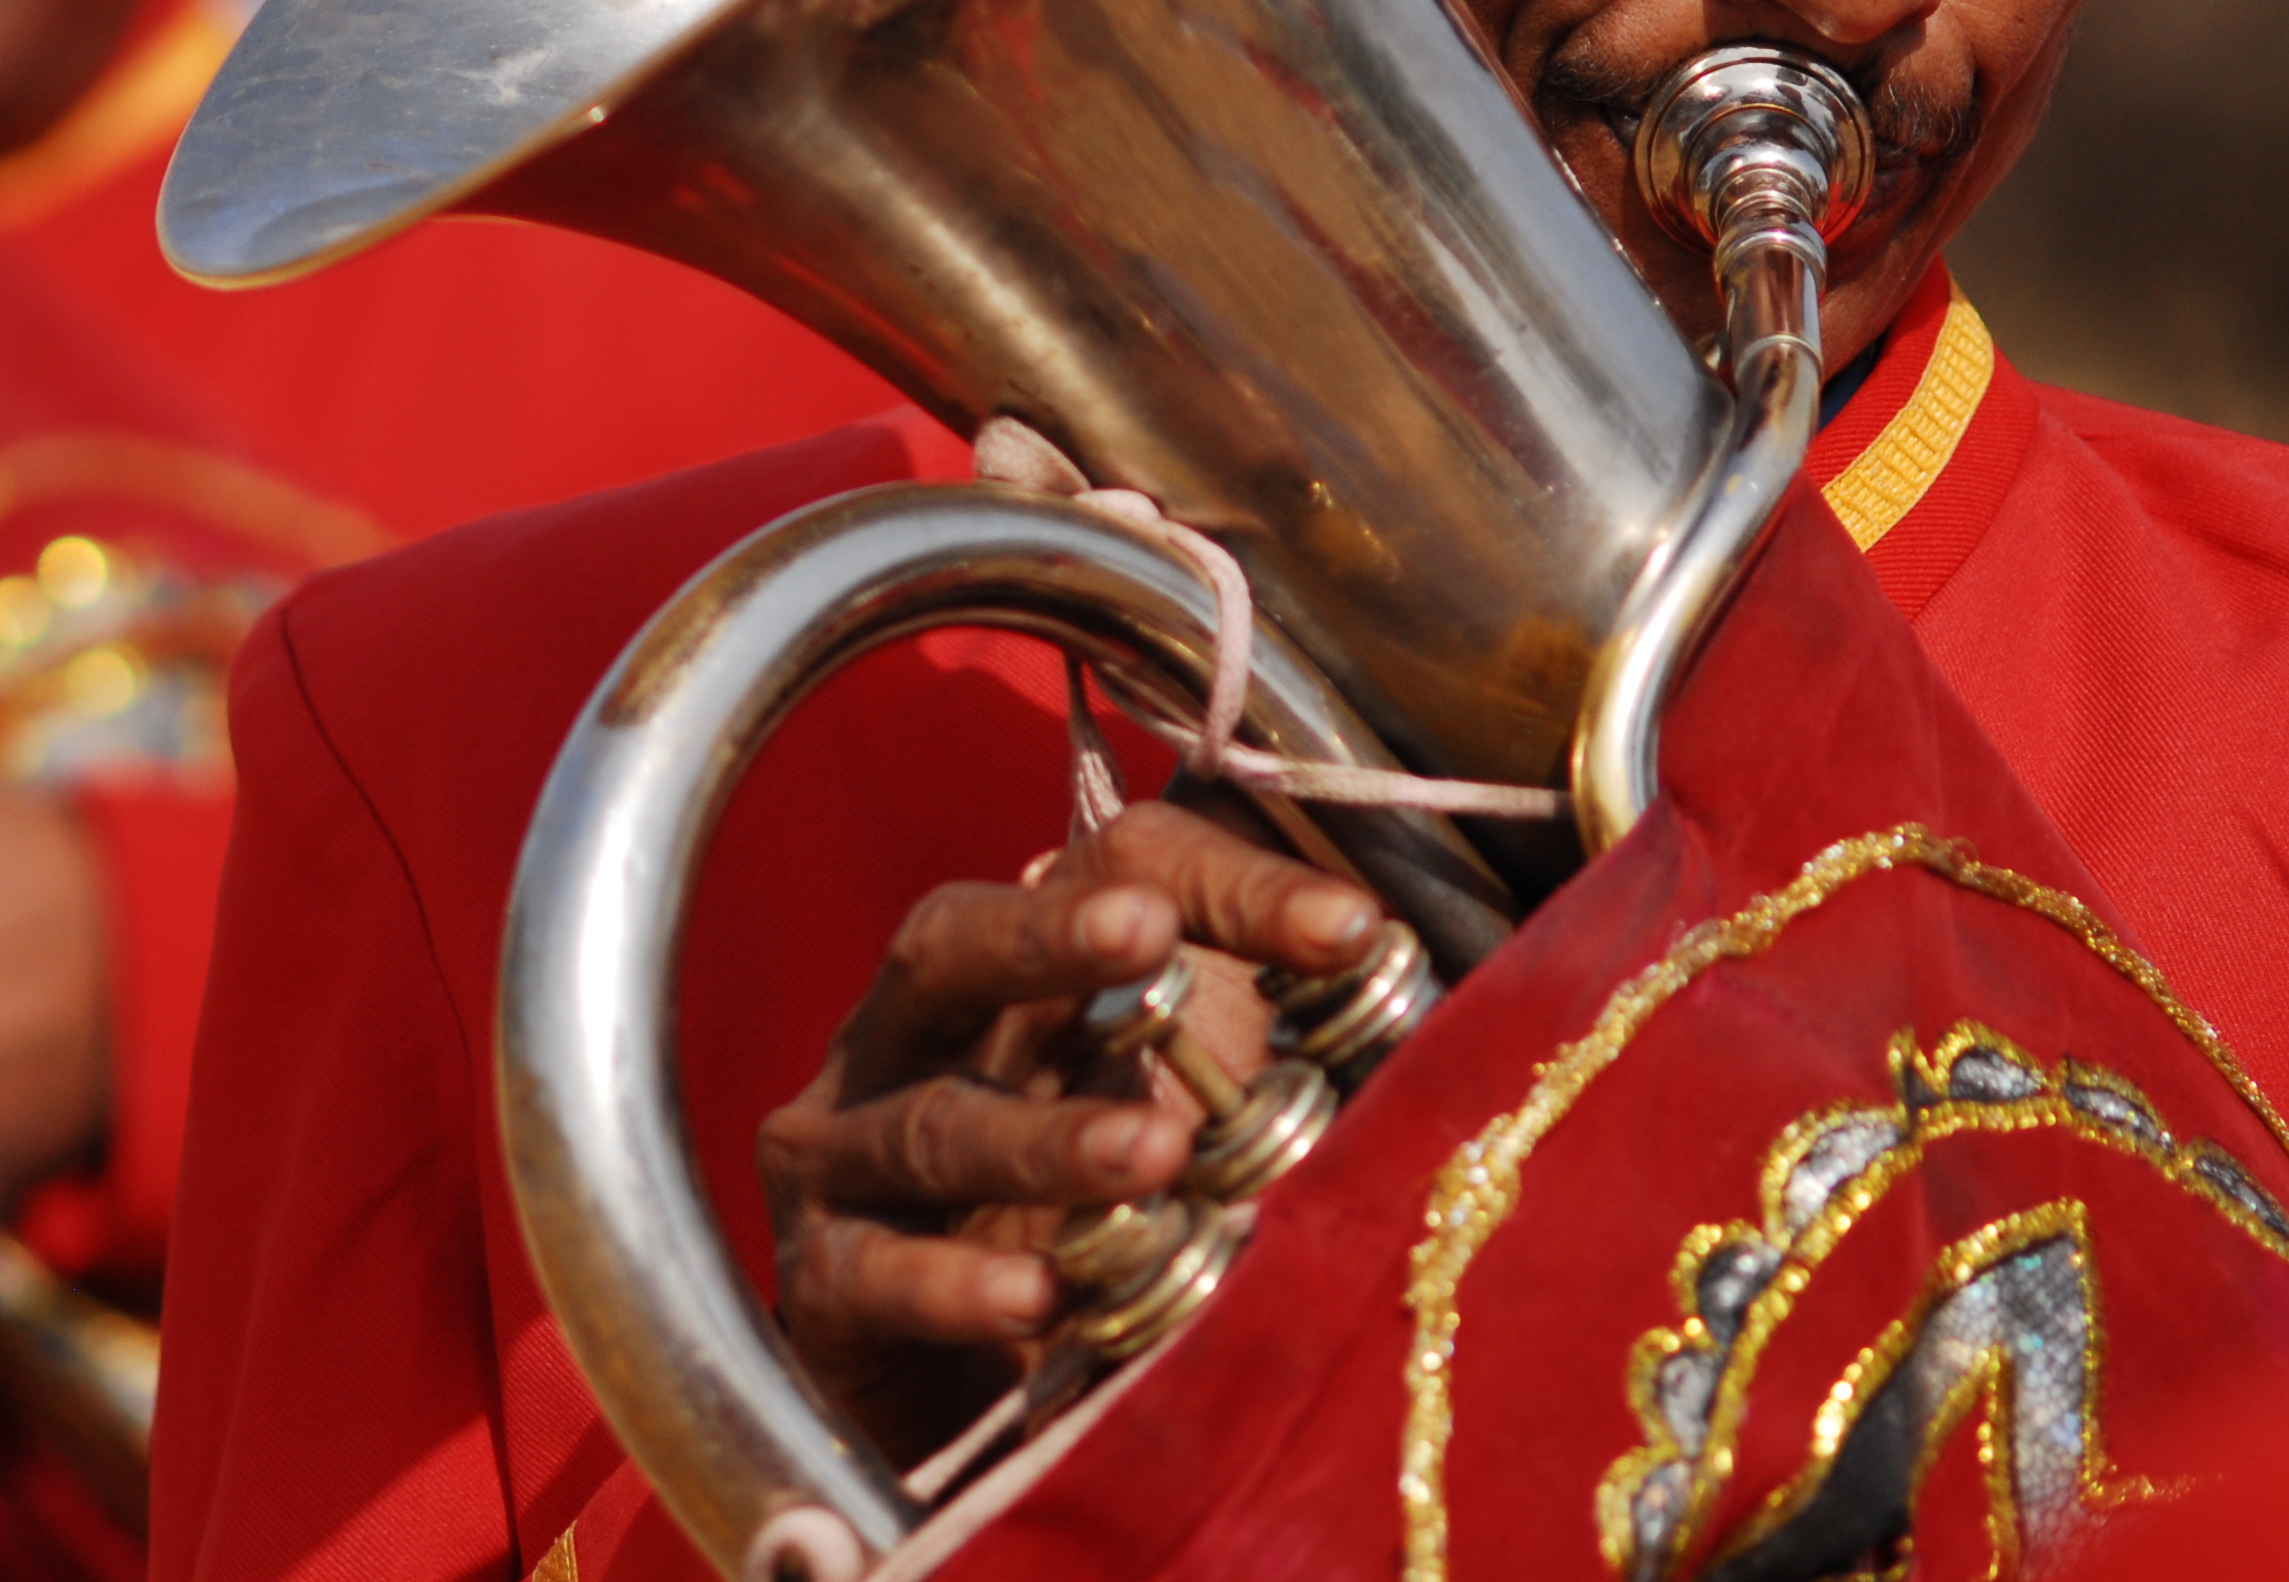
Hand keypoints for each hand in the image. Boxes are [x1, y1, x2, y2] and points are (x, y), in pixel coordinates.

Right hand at [754, 798, 1380, 1459]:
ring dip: (1043, 1135)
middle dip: (1050, 934)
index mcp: (1022, 978)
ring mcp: (847, 1152)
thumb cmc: (1106, 1249)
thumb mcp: (1210, 1142)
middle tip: (1149, 935)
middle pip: (954, 940)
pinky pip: (871, 1268)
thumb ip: (1296, 1074)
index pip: (1111, 869)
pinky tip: (1032, 1300)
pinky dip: (951, 1282)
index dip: (1228, 884)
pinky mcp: (819, 1278)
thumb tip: (1469, 1038)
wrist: (961, 1419)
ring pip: (934, 1117)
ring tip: (1153, 1155)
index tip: (1356, 934)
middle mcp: (915, 1036)